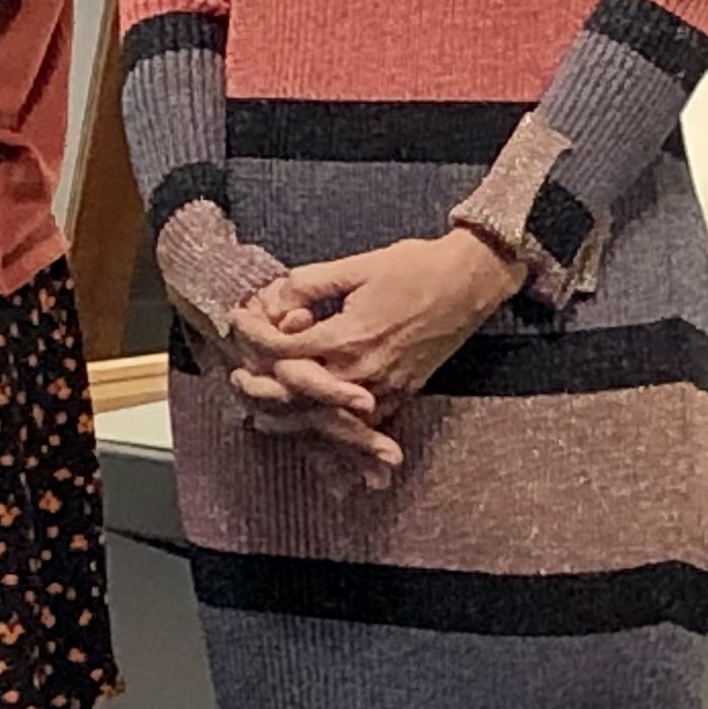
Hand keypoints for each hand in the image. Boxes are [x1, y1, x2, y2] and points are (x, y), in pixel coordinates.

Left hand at [230, 232, 516, 431]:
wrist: (470, 283)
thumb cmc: (416, 268)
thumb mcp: (358, 265)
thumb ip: (310, 283)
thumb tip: (274, 297)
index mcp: (348, 336)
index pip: (284, 350)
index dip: (255, 337)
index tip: (239, 323)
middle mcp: (363, 371)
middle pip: (298, 395)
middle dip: (262, 389)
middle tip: (237, 381)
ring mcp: (384, 389)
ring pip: (326, 420)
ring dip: (292, 420)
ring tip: (262, 419)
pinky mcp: (401, 396)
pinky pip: (361, 428)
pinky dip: (336, 439)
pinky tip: (316, 443)